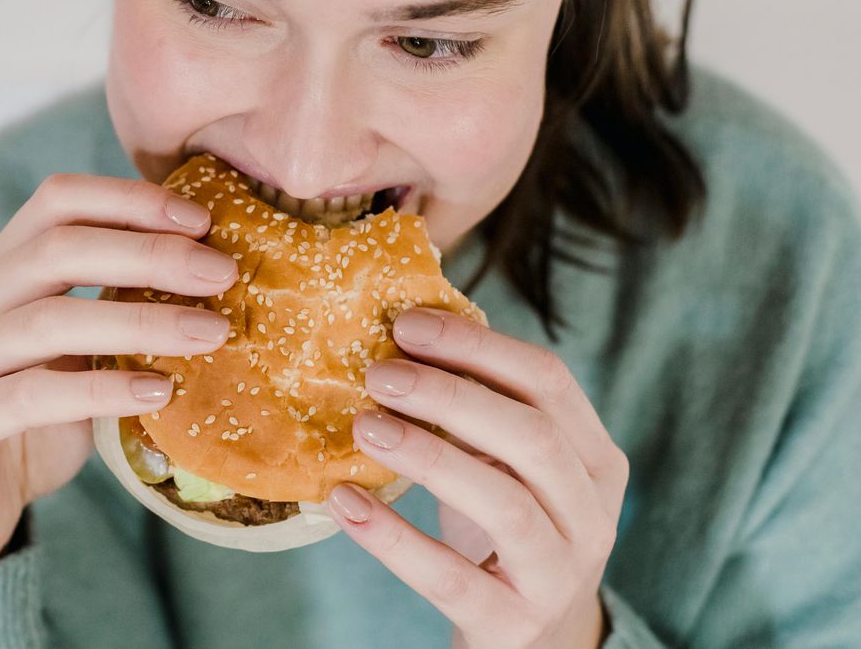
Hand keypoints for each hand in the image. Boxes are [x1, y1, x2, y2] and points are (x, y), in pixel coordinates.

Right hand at [0, 173, 238, 570]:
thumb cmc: (35, 420)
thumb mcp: (78, 352)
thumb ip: (116, 306)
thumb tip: (214, 272)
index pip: (58, 200)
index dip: (130, 200)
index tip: (203, 220)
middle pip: (56, 249)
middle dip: (149, 254)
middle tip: (222, 274)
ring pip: (47, 321)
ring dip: (140, 322)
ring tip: (211, 333)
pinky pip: (31, 397)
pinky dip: (101, 390)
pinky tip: (158, 393)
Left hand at [327, 309, 627, 648]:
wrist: (534, 641)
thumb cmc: (508, 533)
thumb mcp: (508, 467)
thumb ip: (479, 410)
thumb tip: (400, 335)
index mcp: (595, 459)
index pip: (549, 382)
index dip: (477, 346)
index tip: (407, 323)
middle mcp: (592, 515)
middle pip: (532, 436)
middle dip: (450, 395)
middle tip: (378, 372)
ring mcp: (559, 575)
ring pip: (504, 505)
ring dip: (427, 456)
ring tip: (364, 426)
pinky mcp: (513, 626)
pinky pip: (450, 579)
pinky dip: (393, 537)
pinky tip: (345, 502)